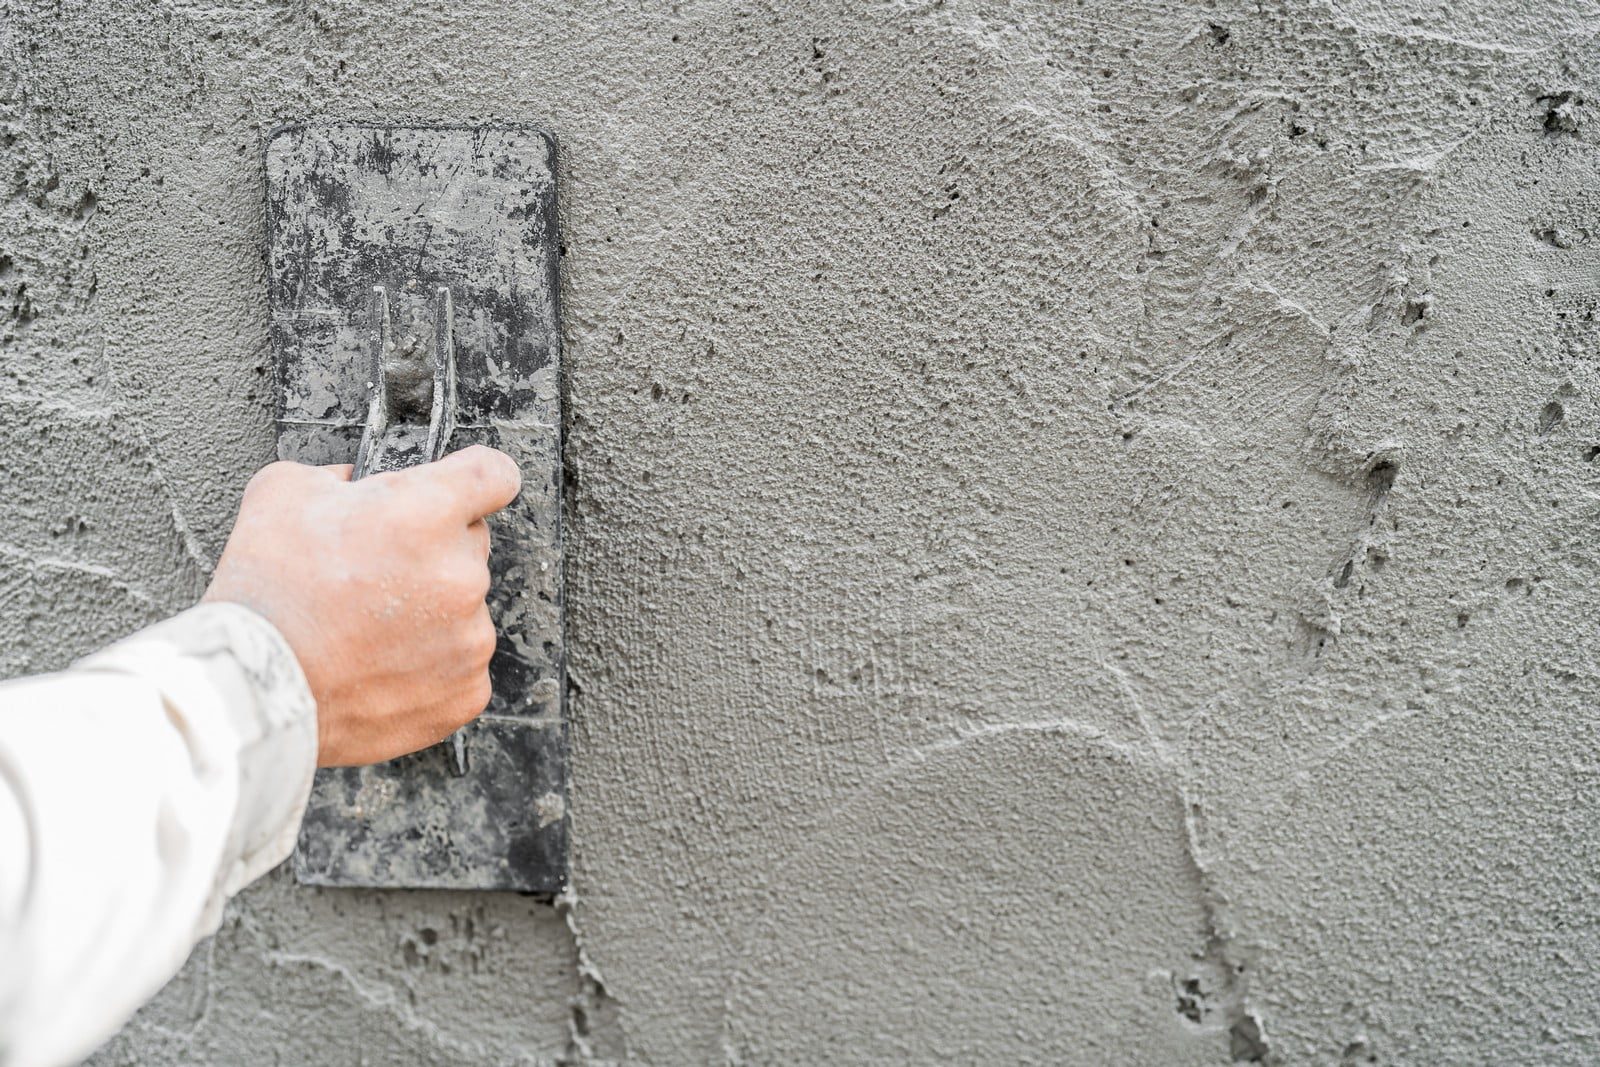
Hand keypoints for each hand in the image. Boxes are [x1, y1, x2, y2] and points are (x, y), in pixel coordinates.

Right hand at [202, 445, 521, 765]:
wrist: (253, 691)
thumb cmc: (265, 595)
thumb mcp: (284, 492)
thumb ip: (339, 476)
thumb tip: (355, 485)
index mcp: (428, 513)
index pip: (493, 474)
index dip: (476, 478)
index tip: (468, 489)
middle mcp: (461, 574)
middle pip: (470, 545)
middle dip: (430, 551)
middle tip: (373, 574)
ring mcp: (470, 638)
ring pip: (465, 609)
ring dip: (430, 612)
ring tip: (366, 628)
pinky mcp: (465, 691)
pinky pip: (460, 665)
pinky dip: (429, 665)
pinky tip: (381, 664)